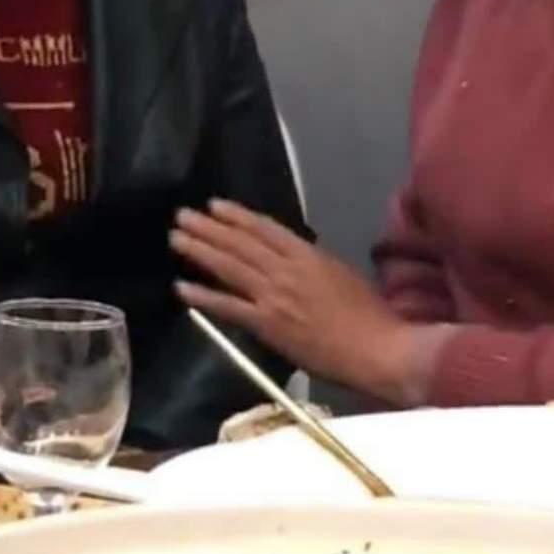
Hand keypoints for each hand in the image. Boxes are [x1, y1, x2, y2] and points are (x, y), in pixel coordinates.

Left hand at [170, 199, 419, 403]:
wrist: (377, 349)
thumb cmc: (371, 315)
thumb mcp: (343, 275)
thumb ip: (314, 265)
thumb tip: (294, 259)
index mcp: (308, 255)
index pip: (265, 229)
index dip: (238, 216)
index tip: (216, 205)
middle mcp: (286, 269)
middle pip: (240, 243)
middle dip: (209, 227)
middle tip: (183, 215)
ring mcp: (274, 296)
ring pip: (229, 267)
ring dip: (200, 250)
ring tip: (176, 237)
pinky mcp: (267, 325)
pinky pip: (228, 307)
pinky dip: (203, 296)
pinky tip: (181, 286)